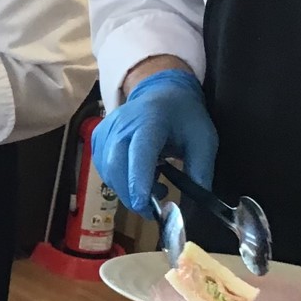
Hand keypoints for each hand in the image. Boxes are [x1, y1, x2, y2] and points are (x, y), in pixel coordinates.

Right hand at [91, 68, 217, 217]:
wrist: (160, 91)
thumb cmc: (183, 116)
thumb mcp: (203, 139)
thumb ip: (201, 170)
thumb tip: (199, 202)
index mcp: (150, 120)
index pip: (139, 152)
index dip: (139, 180)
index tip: (145, 205)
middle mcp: (122, 124)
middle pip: (117, 166)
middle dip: (132, 195)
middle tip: (153, 210)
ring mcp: (105, 130)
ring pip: (108, 172)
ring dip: (126, 190)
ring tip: (152, 188)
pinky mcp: (97, 138)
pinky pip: (103, 168)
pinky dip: (118, 181)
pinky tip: (136, 177)